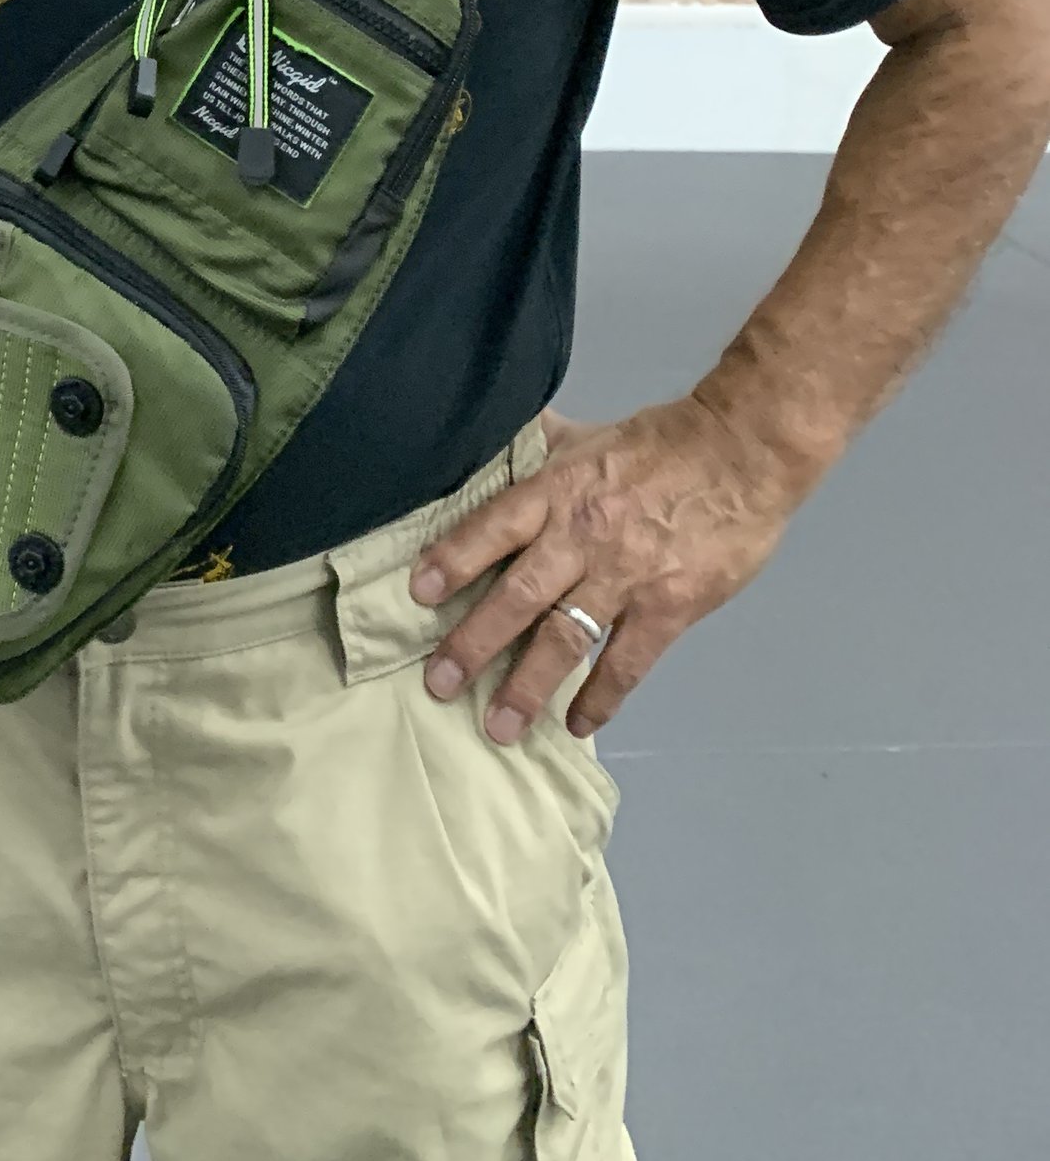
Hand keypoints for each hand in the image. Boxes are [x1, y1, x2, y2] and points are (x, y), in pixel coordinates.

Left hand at [408, 398, 801, 742]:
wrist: (742, 453)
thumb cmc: (662, 441)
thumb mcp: (588, 435)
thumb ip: (540, 447)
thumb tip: (493, 435)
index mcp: (559, 491)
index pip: (494, 528)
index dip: (454, 559)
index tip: (419, 594)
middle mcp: (582, 538)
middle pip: (518, 597)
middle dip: (474, 644)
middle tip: (439, 684)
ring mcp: (626, 578)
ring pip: (565, 639)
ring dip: (528, 685)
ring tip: (499, 725)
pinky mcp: (669, 607)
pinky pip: (627, 662)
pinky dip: (602, 696)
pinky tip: (578, 724)